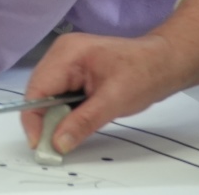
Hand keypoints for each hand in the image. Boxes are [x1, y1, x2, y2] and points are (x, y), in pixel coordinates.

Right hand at [19, 0, 198, 155]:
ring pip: (47, 95)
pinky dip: (63, 111)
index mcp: (68, 53)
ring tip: (67, 133)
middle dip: (43, 120)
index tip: (40, 145)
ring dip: (54, 116)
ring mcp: (67, 60)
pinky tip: (74, 121)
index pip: (38, 89)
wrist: (164, 62)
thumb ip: (82, 122)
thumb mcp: (113, 101)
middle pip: (39, 92)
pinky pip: (59, 93)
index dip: (34, 119)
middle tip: (54, 146)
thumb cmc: (144, 73)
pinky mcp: (73, 70)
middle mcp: (62, 53)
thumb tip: (58, 142)